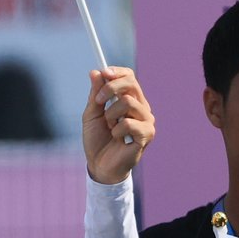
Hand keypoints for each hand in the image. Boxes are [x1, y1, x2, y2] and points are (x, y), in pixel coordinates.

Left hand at [82, 67, 153, 184]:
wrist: (99, 165)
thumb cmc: (97, 140)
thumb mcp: (91, 115)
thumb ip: (95, 95)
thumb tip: (95, 72)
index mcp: (130, 100)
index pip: (129, 77)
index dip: (117, 72)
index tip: (104, 72)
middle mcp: (142, 107)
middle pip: (131, 84)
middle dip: (110, 89)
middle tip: (98, 102)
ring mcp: (147, 121)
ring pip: (127, 102)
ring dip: (110, 115)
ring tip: (110, 127)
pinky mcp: (147, 135)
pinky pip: (129, 123)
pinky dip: (116, 130)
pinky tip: (118, 139)